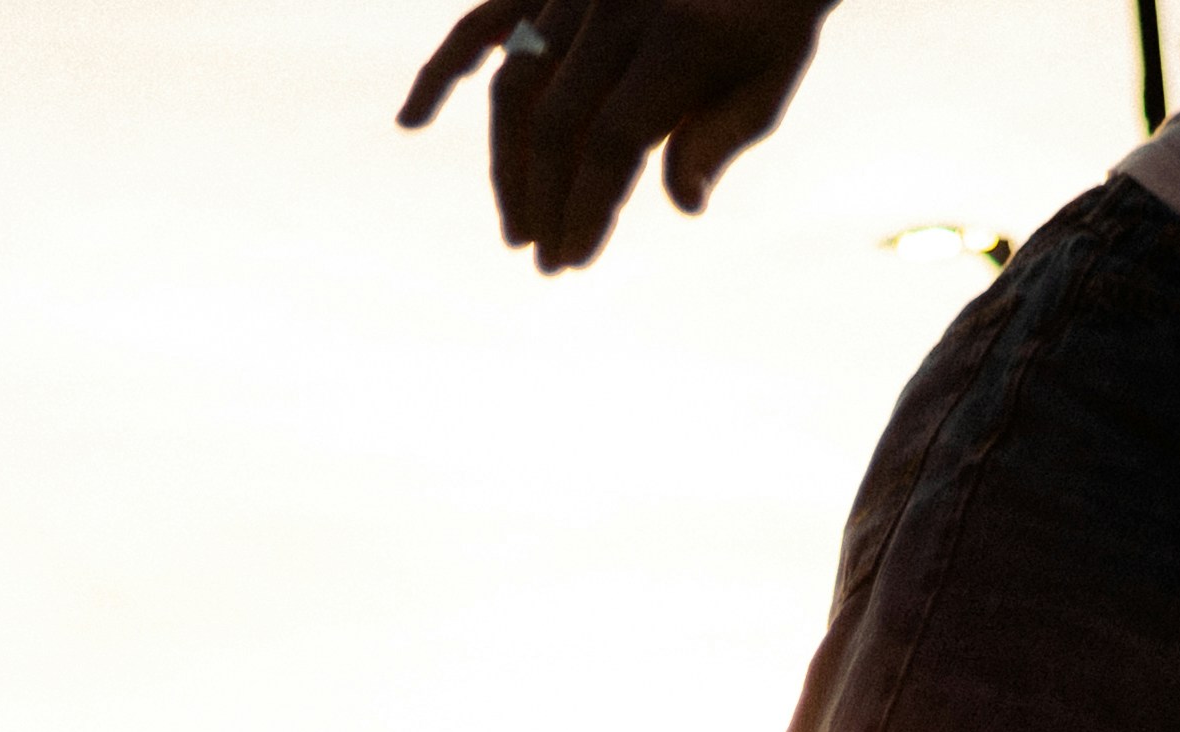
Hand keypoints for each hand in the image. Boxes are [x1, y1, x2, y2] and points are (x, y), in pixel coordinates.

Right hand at [399, 0, 829, 271]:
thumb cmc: (768, 20)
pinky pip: (479, 24)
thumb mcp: (766, 82)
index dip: (588, 205)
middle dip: (544, 199)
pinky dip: (443, 70)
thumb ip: (719, 139)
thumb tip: (683, 207)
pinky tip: (411, 121)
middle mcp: (614, 7)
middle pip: (555, 121)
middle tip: (545, 258)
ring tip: (517, 226)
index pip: (613, 140)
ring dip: (505, 163)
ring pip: (515, 84)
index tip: (575, 258)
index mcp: (675, 38)